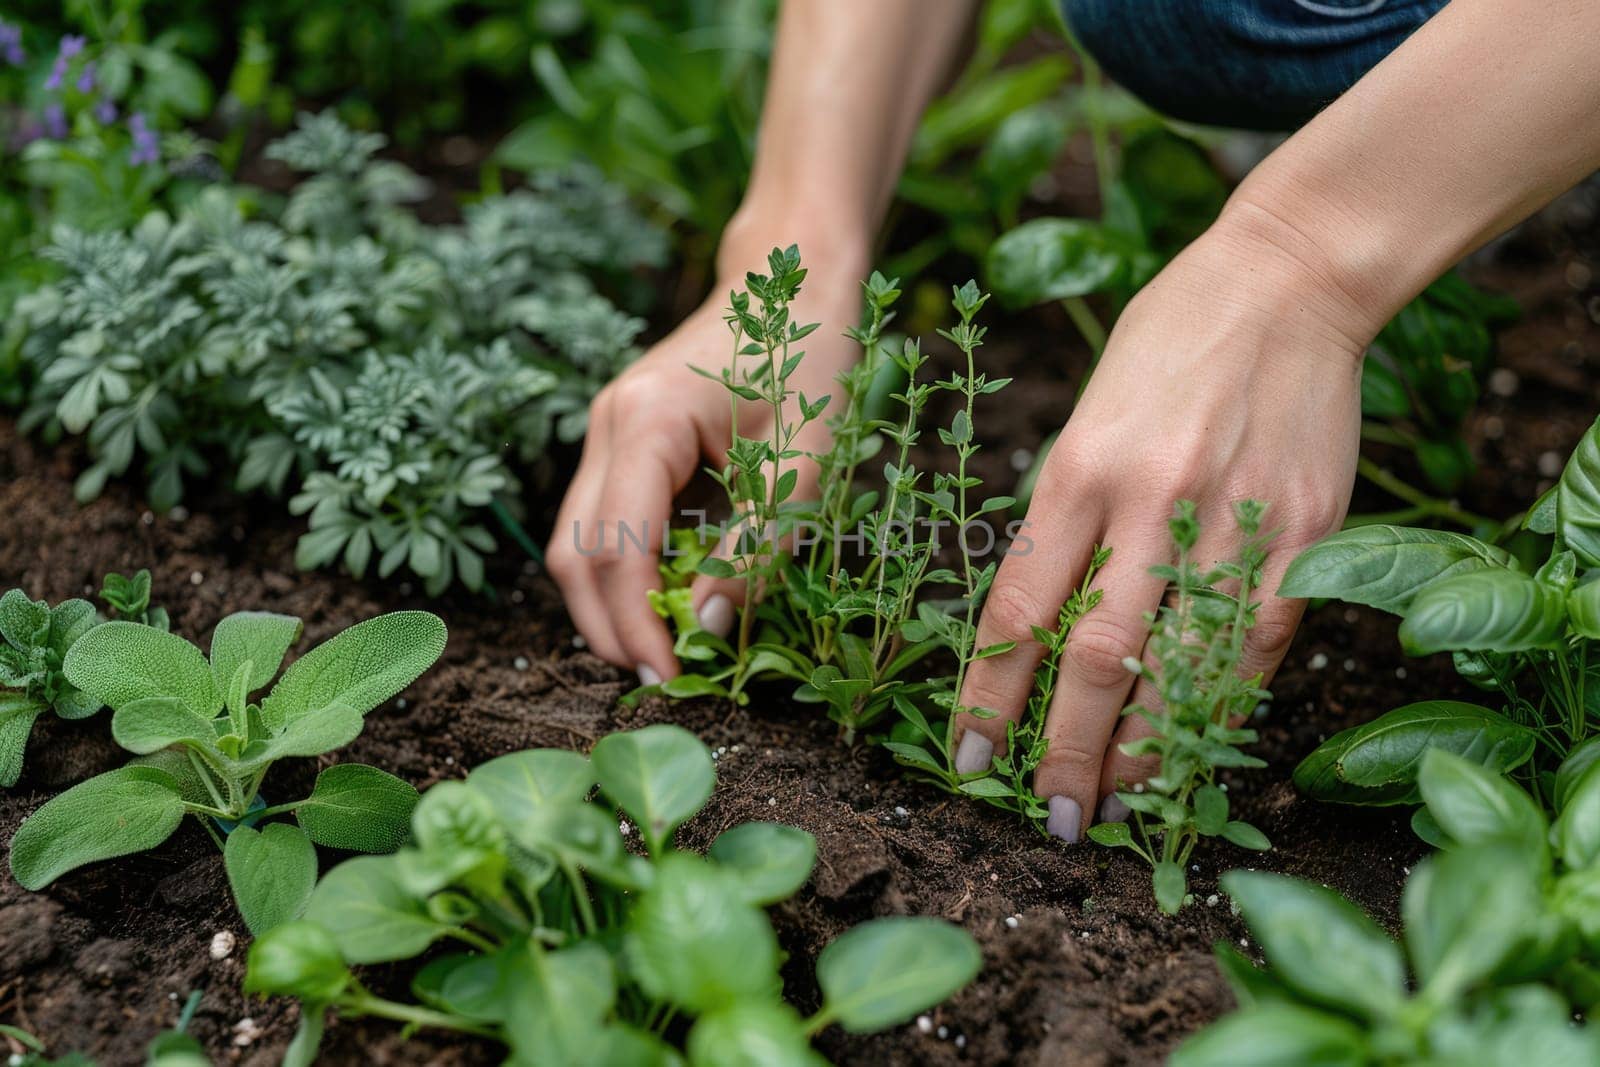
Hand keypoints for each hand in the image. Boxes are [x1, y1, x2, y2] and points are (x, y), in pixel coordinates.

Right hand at [547, 249, 866, 683]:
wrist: (792, 280)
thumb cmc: (809, 358)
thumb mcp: (804, 462)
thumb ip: (755, 546)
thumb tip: (707, 627)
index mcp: (647, 421)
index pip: (615, 548)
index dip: (637, 624)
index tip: (673, 679)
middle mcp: (607, 424)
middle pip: (573, 555)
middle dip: (611, 628)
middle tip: (665, 681)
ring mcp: (604, 431)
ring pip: (574, 544)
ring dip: (611, 606)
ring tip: (667, 651)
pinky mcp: (619, 442)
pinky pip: (600, 522)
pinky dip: (625, 572)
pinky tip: (670, 600)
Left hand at [951, 208, 1373, 841]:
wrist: (1284, 280)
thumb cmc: (1165, 344)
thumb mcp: (1084, 419)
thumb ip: (1065, 516)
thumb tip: (1041, 625)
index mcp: (1076, 468)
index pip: (1020, 608)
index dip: (989, 696)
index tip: (970, 757)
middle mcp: (1150, 500)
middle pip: (1097, 658)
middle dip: (1067, 752)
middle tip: (1051, 816)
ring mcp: (1233, 514)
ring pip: (1182, 665)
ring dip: (1149, 750)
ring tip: (1121, 802)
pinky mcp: (1304, 526)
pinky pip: (1261, 638)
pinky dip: (1227, 699)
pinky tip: (1201, 740)